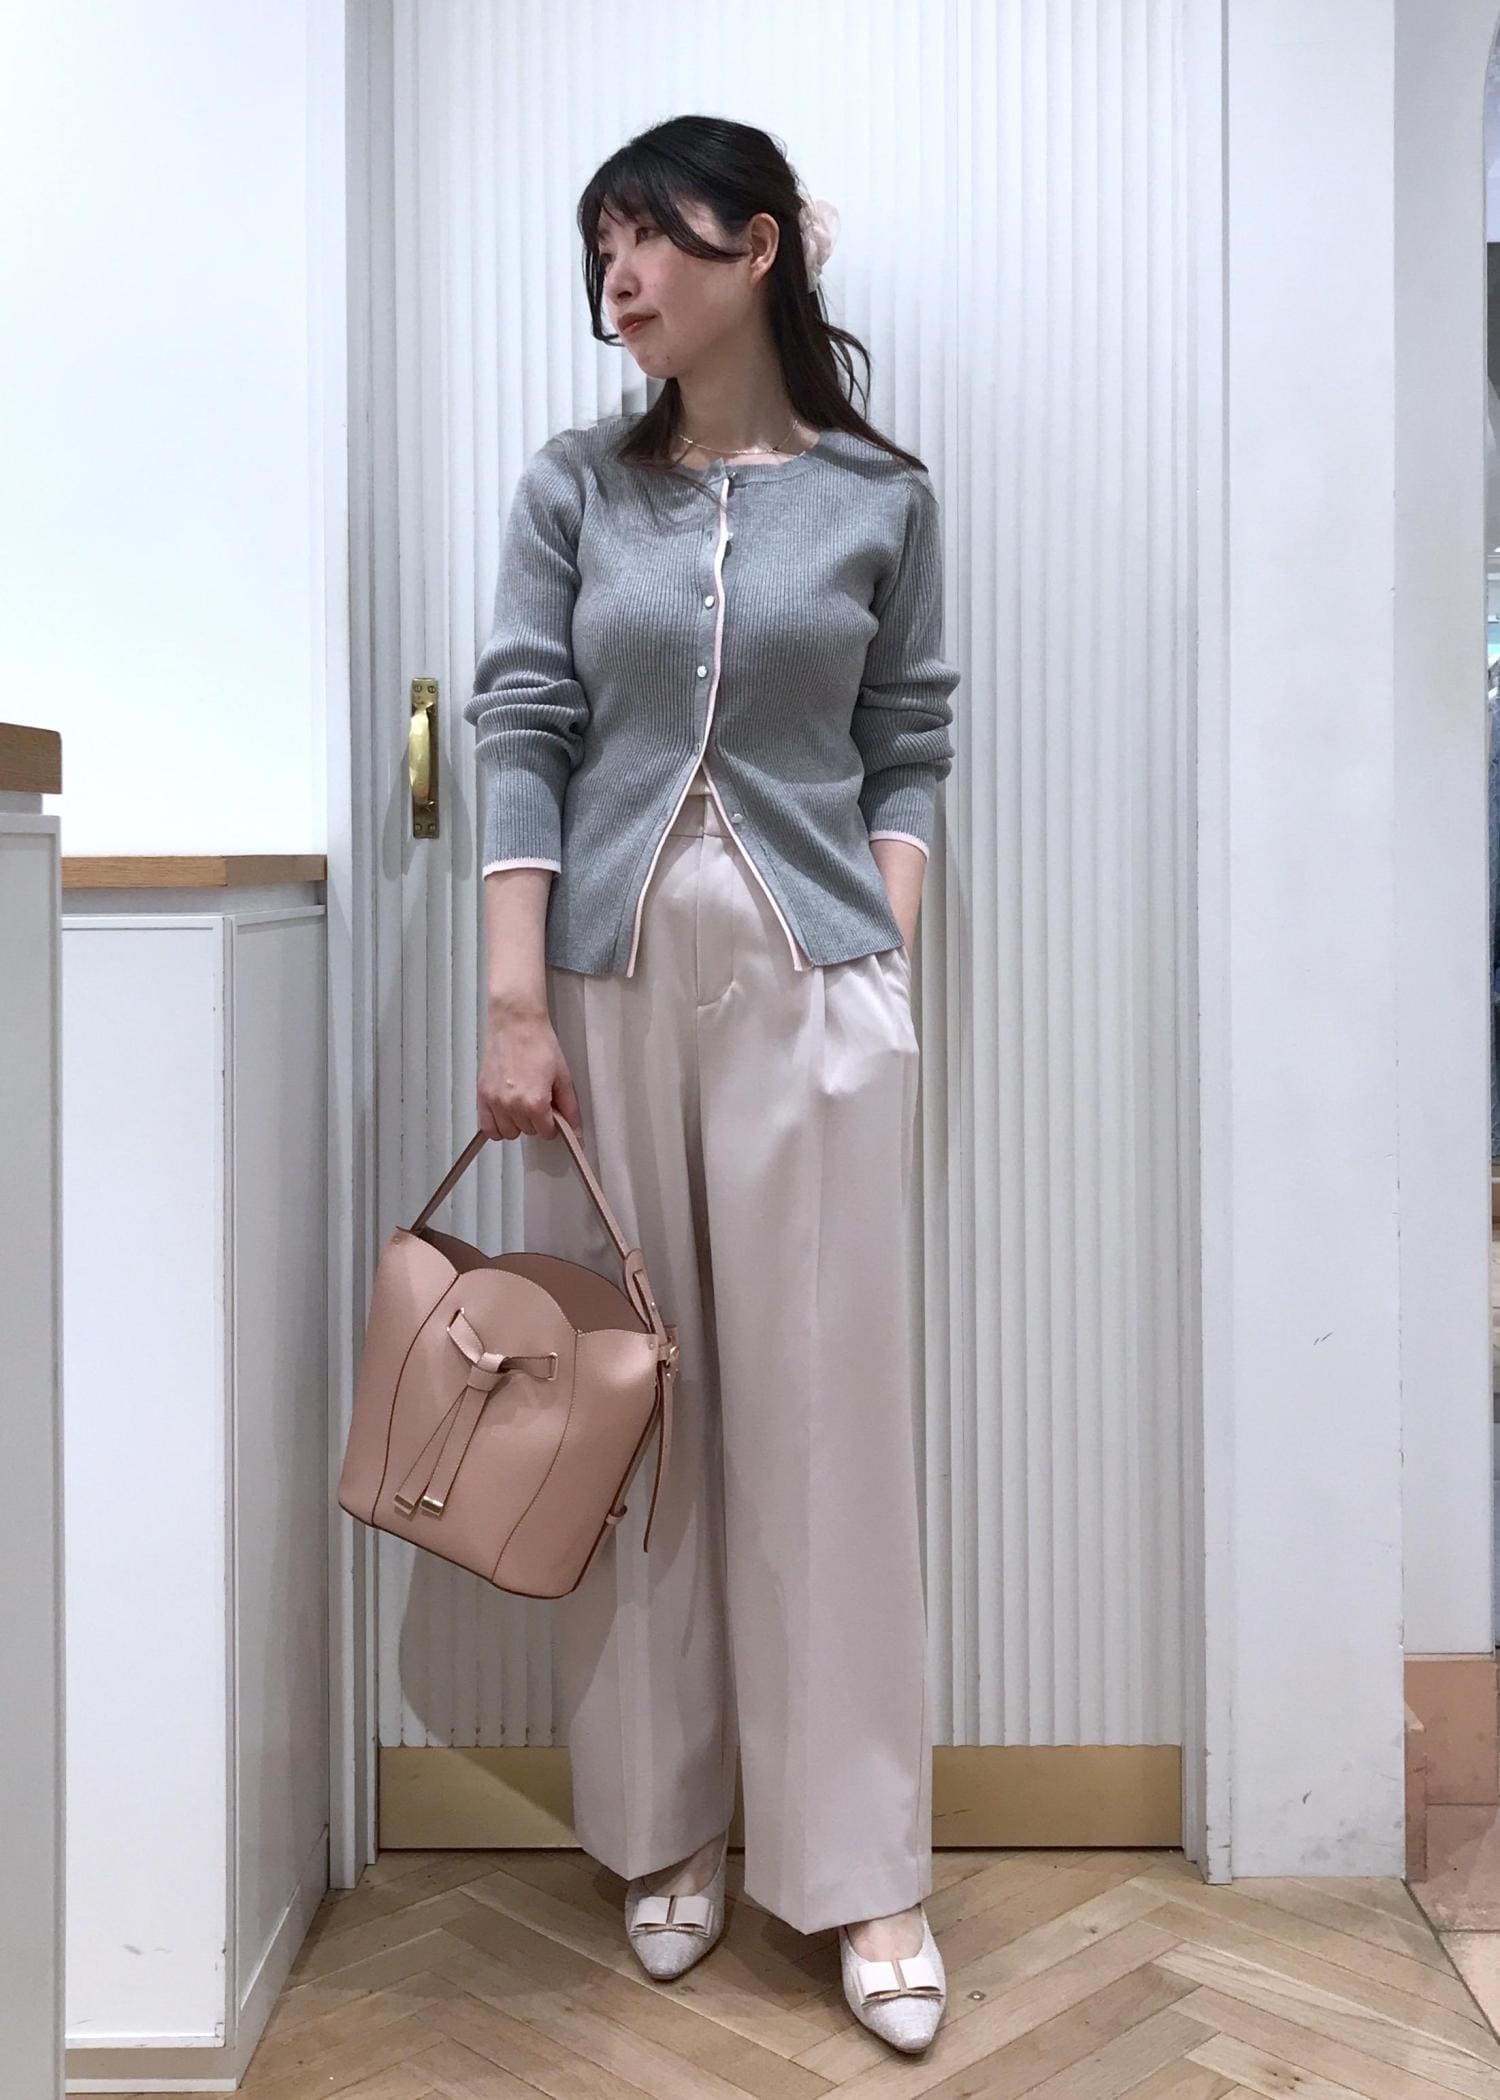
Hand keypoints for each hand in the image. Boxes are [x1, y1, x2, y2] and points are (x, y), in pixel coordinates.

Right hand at [477, 1008, 581, 1139]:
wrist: (516, 1024)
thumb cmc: (539, 1044)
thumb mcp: (562, 1076)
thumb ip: (569, 1107)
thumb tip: (575, 1129)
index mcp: (535, 1103)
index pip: (546, 1132)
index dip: (552, 1124)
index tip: (552, 1113)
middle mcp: (513, 1106)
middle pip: (528, 1132)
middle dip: (536, 1121)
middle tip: (538, 1101)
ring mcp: (495, 1102)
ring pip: (508, 1132)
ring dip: (517, 1124)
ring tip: (521, 1105)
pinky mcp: (482, 1095)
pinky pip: (487, 1127)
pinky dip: (496, 1127)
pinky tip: (505, 1116)